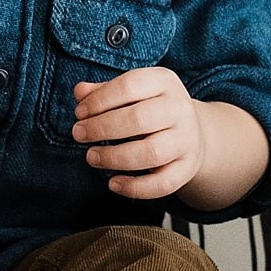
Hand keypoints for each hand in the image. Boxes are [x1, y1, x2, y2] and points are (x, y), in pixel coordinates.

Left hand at [71, 68, 207, 201]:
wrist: (191, 132)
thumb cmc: (150, 108)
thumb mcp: (132, 92)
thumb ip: (104, 91)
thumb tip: (79, 92)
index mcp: (164, 82)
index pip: (130, 86)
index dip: (100, 100)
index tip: (79, 113)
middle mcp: (179, 109)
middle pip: (139, 118)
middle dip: (102, 128)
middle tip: (78, 134)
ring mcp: (186, 139)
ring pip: (151, 152)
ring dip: (115, 157)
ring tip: (91, 157)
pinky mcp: (187, 167)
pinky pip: (162, 183)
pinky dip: (135, 187)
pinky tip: (113, 184)